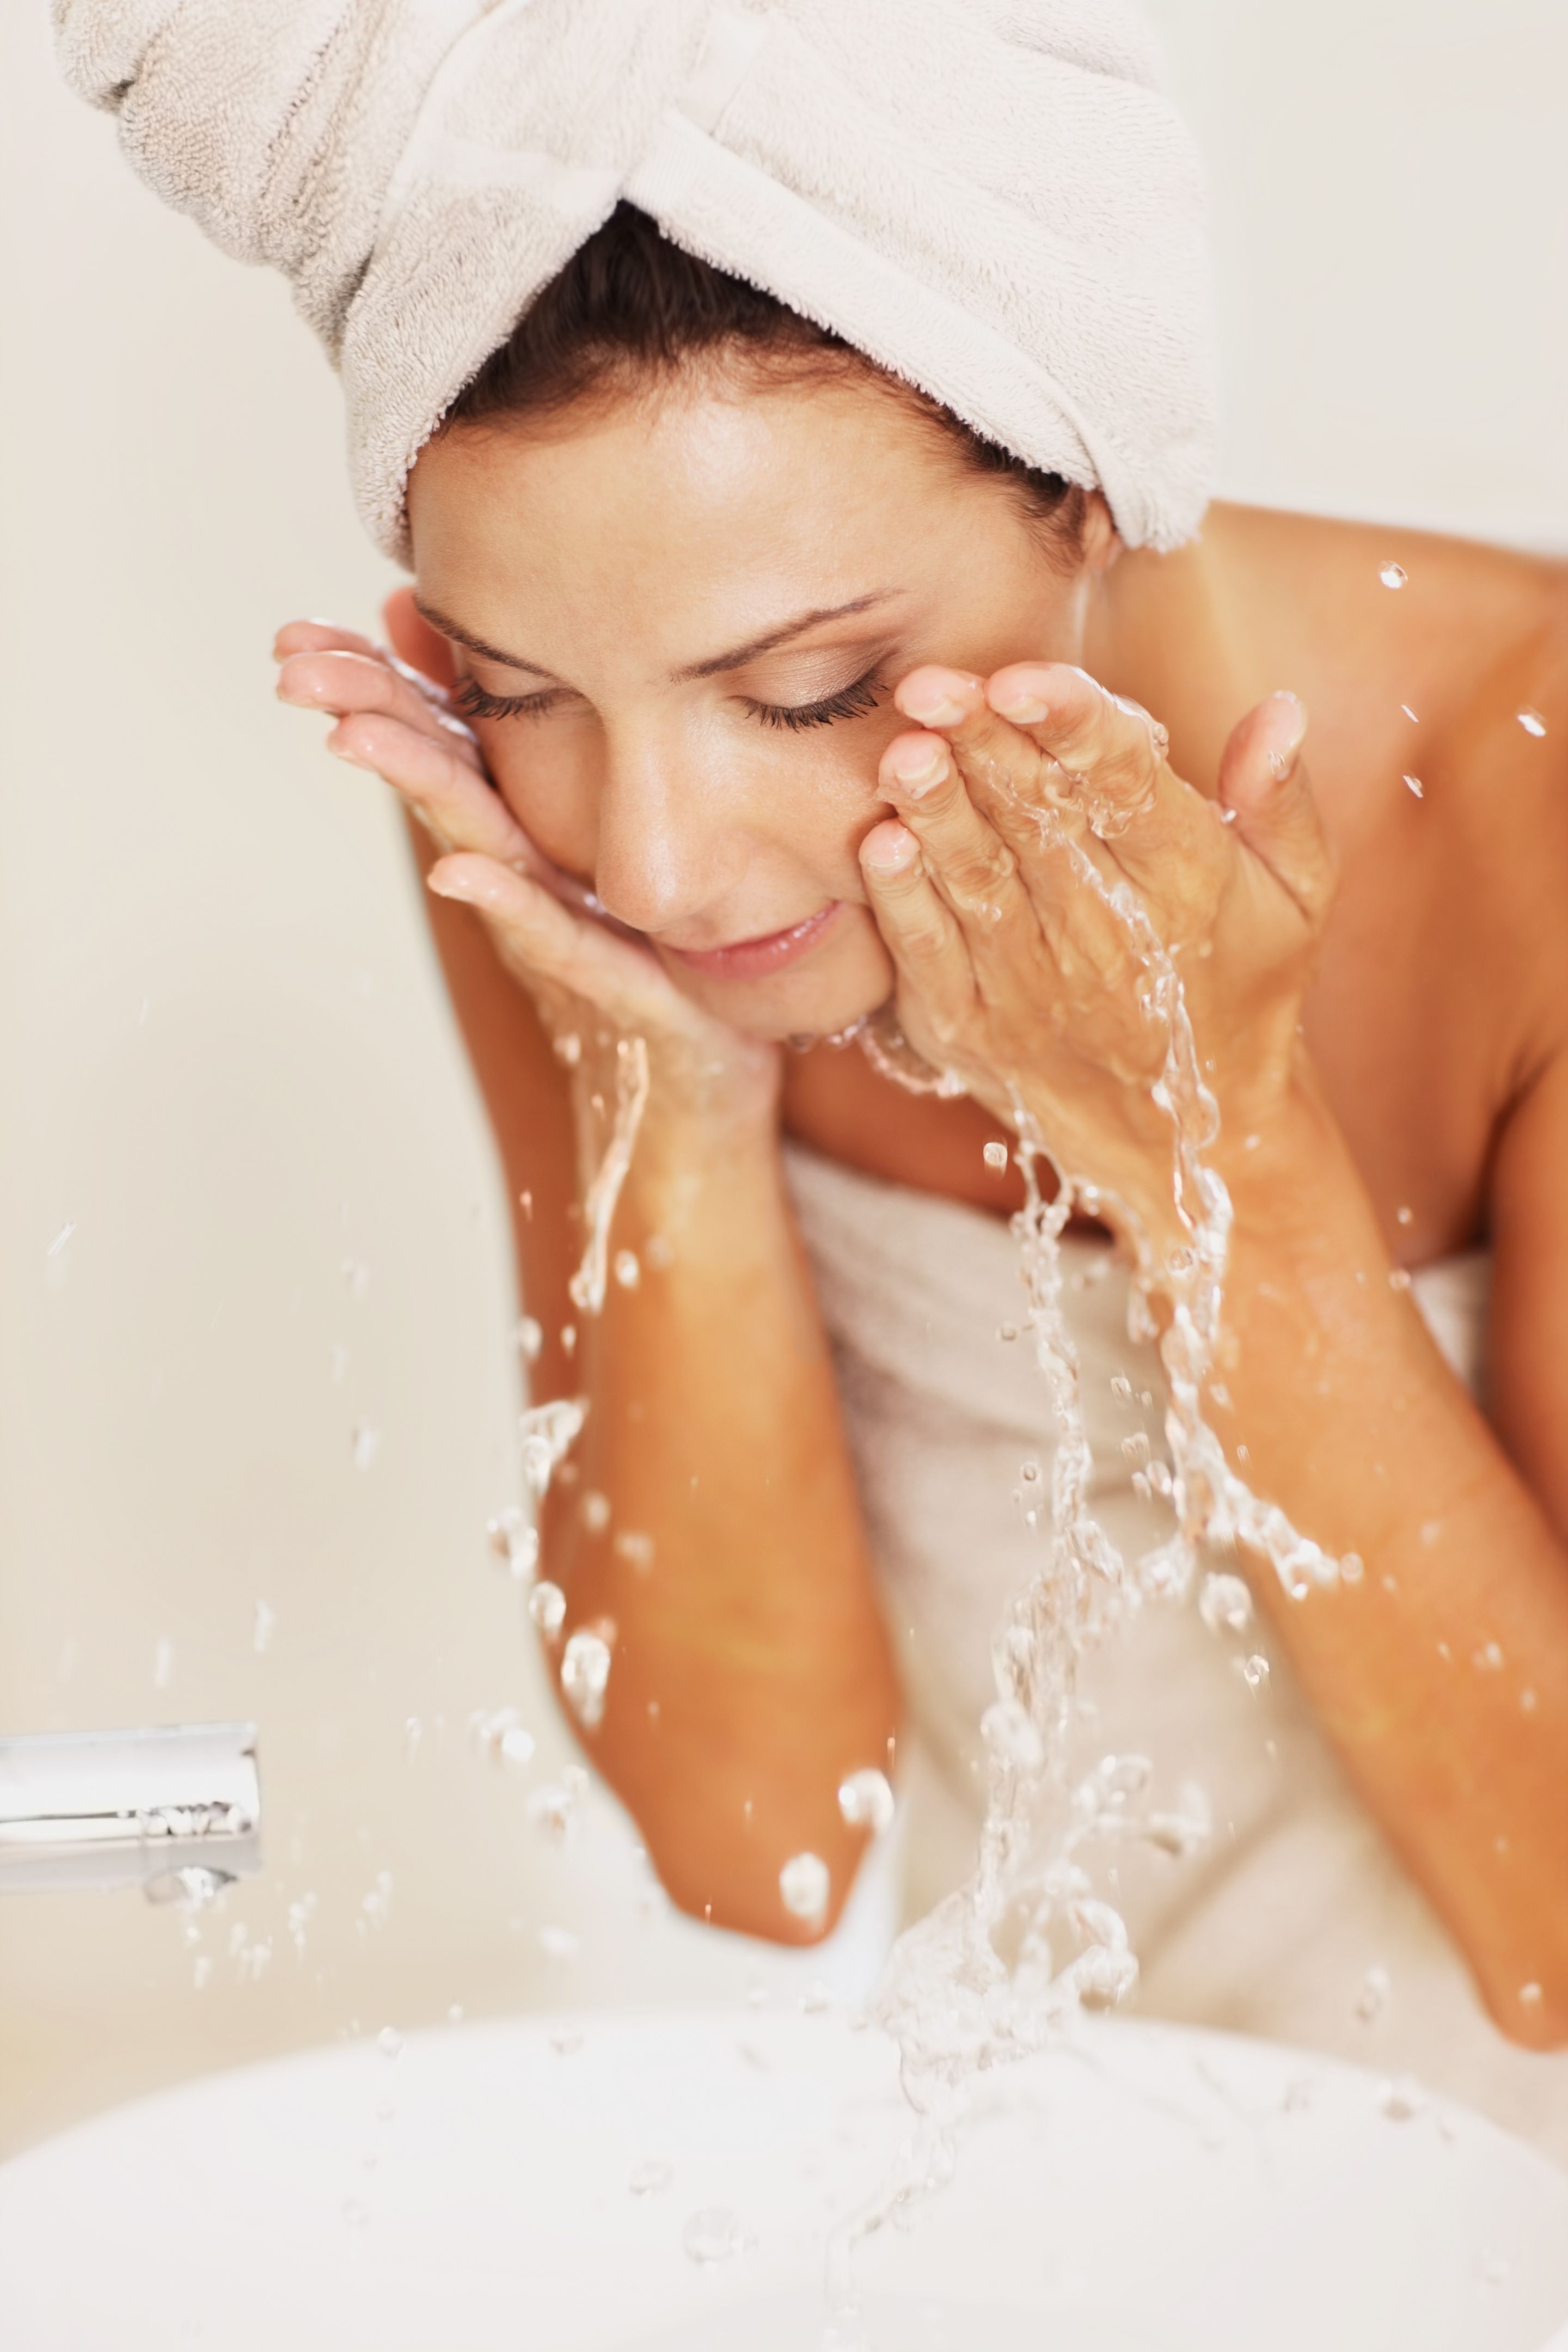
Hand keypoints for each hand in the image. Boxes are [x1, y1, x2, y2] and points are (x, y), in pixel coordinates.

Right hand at [271, 602, 777, 1136]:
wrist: (704, 1059)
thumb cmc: (643, 942)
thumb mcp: (587, 830)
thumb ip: (525, 752)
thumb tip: (451, 651)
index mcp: (519, 822)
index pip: (435, 736)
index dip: (367, 684)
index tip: (294, 636)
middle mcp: (523, 868)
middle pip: (438, 775)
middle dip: (364, 715)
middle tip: (294, 669)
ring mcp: (556, 920)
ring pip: (475, 841)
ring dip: (414, 784)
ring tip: (353, 733)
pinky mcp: (610, 974)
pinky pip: (551, 933)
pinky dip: (499, 902)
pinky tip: (454, 870)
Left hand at [858, 662, 1335, 1257]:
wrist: (1189, 1141)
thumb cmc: (1241, 992)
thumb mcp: (1297, 900)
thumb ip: (1281, 802)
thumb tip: (1279, 706)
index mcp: (1187, 884)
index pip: (1126, 787)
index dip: (1073, 727)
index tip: (1022, 677)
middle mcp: (1108, 935)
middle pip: (1036, 821)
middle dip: (980, 745)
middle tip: (930, 682)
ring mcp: (1033, 987)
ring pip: (976, 882)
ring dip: (935, 813)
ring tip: (901, 749)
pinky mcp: (973, 1028)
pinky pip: (932, 957)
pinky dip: (903, 903)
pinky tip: (880, 844)